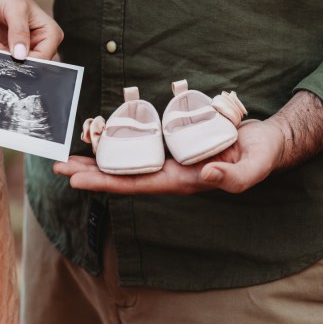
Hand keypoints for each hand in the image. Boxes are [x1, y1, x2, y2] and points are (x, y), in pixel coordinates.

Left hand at [0, 0, 62, 59]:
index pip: (43, 58)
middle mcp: (40, 44)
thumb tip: (20, 56)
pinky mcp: (8, 51)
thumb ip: (19, 32)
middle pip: (26, 64)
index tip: (5, 50)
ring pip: (10, 64)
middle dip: (5, 54)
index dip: (24, 60)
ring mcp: (23, 49)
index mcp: (50, 34)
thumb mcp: (15, 9)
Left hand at [54, 91, 322, 194]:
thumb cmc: (259, 156)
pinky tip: (98, 138)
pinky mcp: (171, 144)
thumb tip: (204, 174)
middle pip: (121, 176)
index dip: (104, 184)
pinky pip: (137, 146)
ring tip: (67, 155)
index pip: (135, 185)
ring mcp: (169, 159)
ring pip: (125, 162)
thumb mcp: (251, 168)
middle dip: (88, 173)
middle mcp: (169, 173)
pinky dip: (115, 143)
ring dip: (96, 160)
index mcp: (182, 181)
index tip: (75, 180)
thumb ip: (231, 176)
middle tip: (56, 165)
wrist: (266, 142)